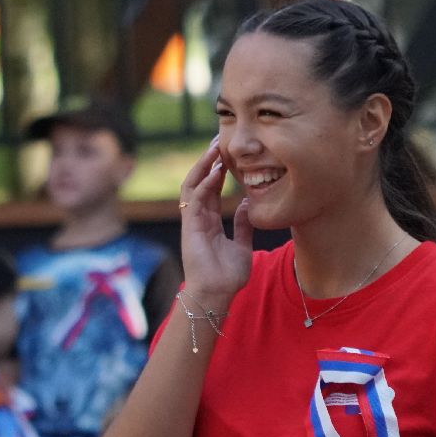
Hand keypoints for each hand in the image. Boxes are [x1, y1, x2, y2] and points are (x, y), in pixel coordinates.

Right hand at [178, 138, 252, 306]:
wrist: (216, 294)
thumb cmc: (227, 276)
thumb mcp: (241, 246)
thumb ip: (242, 225)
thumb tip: (245, 205)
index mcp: (208, 222)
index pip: (211, 190)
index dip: (218, 171)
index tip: (227, 155)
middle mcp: (198, 219)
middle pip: (200, 182)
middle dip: (208, 162)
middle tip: (219, 142)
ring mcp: (192, 222)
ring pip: (193, 186)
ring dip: (203, 166)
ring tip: (214, 148)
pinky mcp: (190, 226)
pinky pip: (195, 199)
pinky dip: (204, 183)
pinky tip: (216, 171)